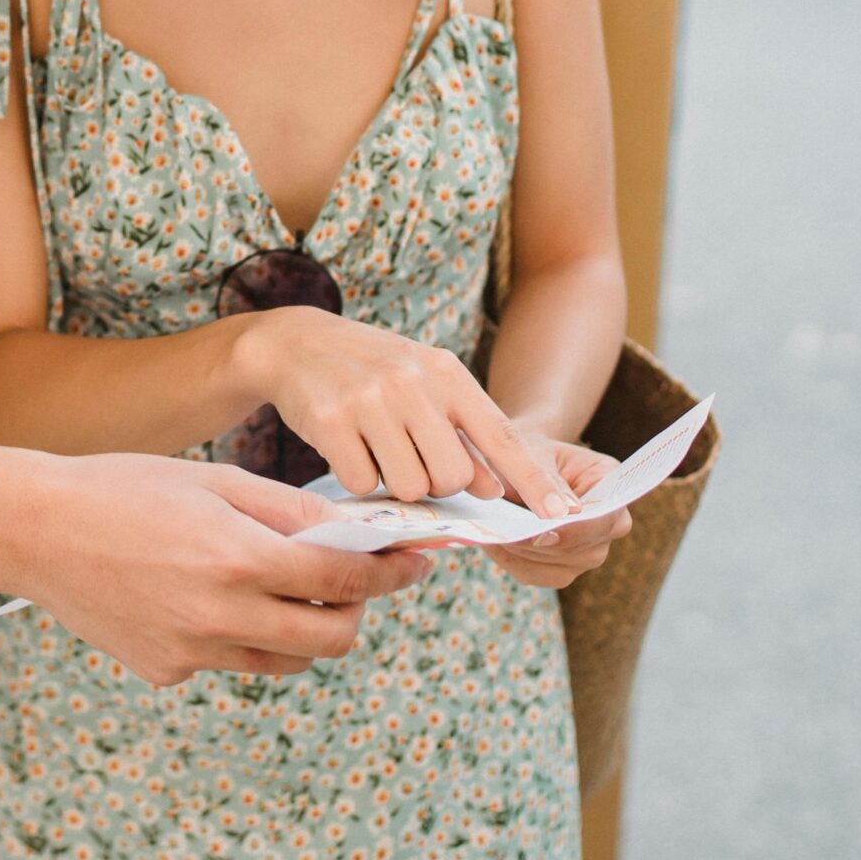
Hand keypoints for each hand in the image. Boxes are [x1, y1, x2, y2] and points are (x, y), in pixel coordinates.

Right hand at [0, 452, 436, 686]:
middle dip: (358, 611)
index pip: (345, 578)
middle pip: (331, 639)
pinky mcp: (165, 671)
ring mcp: (192, 652)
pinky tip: (204, 594)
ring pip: (284, 660)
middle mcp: (221, 616)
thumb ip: (288, 511)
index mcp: (239, 558)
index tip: (418, 562)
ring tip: (281, 585)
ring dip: (302, 628)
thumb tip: (355, 530)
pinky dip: (239, 635)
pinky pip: (228, 662)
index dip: (393, 571)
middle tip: (360, 581)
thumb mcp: (214, 482)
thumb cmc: (125, 488)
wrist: (37, 529)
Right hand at [237, 307, 581, 514]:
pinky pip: (362, 483)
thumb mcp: (426, 388)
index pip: (502, 437)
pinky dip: (358, 478)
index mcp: (447, 373)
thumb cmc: (372, 372)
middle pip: (453, 477)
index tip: (564, 515)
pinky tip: (348, 448)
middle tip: (412, 460)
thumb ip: (463, 435)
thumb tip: (494, 490)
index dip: (533, 482)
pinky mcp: (330, 420)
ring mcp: (370, 400)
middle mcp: (413, 382)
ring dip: (395, 484)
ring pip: (409, 487)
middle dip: (437, 485)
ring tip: (377, 449)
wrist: (296, 344)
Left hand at [482, 436, 631, 589]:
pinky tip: (491, 539)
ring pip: (555, 568)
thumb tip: (561, 514)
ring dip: (519, 551)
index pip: (604, 518)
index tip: (540, 531)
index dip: (573, 530)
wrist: (518, 463)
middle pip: (580, 550)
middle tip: (498, 528)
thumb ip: (545, 480)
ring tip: (490, 528)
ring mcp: (589, 553)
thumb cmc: (528, 452)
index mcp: (613, 488)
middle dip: (537, 542)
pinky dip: (509, 559)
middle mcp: (611, 526)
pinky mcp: (561, 570)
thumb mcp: (532, 453)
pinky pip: (533, 574)